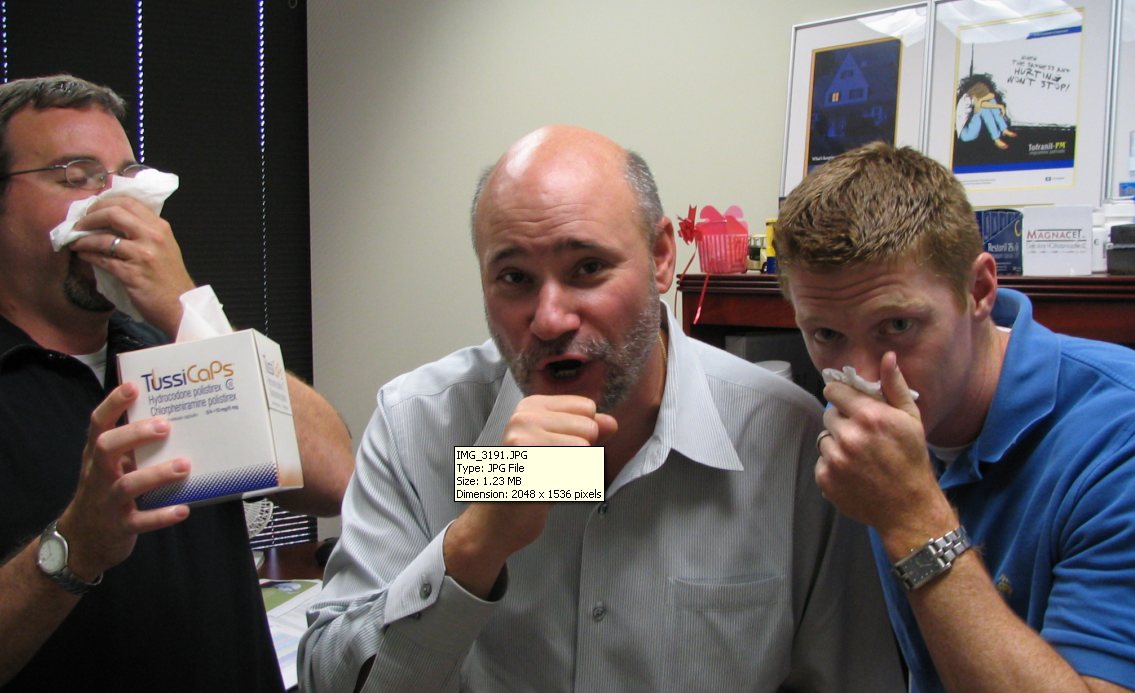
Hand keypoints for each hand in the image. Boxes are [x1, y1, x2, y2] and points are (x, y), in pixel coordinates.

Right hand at [55, 383, 191, 580]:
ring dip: (156, 474)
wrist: (83, 539)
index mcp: (97, 456)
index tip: (133, 387)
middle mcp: (98, 475)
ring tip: (184, 465)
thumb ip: (129, 445)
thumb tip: (168, 415)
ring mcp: (107, 502)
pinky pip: (141, 521)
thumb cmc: (105, 491)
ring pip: (127, 486)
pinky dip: (161, 515)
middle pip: (106, 448)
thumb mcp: (110, 465)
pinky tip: (183, 509)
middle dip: (134, 435)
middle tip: (164, 425)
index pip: (99, 424)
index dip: (113, 404)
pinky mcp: (120, 527)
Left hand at [67, 196, 194, 336]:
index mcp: (160, 227)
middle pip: (114, 213)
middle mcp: (153, 237)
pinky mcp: (132, 274)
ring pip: (104, 238)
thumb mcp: (164, 247)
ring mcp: (143, 255)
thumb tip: (113, 219)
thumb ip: (145, 231)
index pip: (128, 202)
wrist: (180, 306)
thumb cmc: (170, 278)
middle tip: (79, 224)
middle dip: (90, 217)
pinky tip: (82, 255)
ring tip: (75, 242)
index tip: (92, 209)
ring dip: (83, 239)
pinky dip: (88, 255)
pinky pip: (103, 260)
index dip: (104, 202)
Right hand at [444, 395, 616, 596]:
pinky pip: (575, 474)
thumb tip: (611, 422)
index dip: (582, 434)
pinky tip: (544, 492)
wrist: (497, 522)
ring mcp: (522, 442)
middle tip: (550, 469)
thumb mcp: (559, 448)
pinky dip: (568, 488)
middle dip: (580, 455)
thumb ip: (587, 432)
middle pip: (589, 428)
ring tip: (547, 480)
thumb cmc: (530, 483)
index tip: (555, 450)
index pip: (587, 408)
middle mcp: (523, 418)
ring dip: (574, 473)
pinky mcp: (528, 467)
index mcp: (530, 406)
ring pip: (584, 450)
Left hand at [816, 353, 955, 551]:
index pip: (833, 391)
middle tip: (864, 436)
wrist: (909, 508)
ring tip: (862, 457)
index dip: (841, 396)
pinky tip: (855, 472)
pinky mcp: (826, 478)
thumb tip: (887, 357)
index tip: (849, 403)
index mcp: (869, 416)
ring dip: (838, 444)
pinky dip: (834, 465)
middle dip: (843, 422)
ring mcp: (835, 459)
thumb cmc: (912, 460)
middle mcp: (849, 436)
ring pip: (825, 438)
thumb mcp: (910, 419)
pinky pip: (822, 461)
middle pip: (829, 415)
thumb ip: (894, 386)